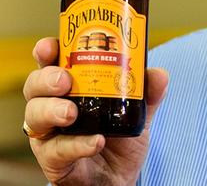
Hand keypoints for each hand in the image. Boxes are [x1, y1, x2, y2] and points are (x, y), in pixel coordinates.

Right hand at [23, 38, 168, 185]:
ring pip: (35, 116)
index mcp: (70, 87)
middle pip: (35, 85)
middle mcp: (53, 106)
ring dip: (52, 110)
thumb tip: (159, 74)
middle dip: (46, 78)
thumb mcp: (138, 111)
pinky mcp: (53, 160)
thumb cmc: (119, 136)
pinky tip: (95, 141)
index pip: (52, 63)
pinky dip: (76, 145)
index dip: (47, 51)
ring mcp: (50, 133)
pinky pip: (56, 151)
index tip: (51, 46)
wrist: (120, 177)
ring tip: (71, 113)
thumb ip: (148, 92)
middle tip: (65, 80)